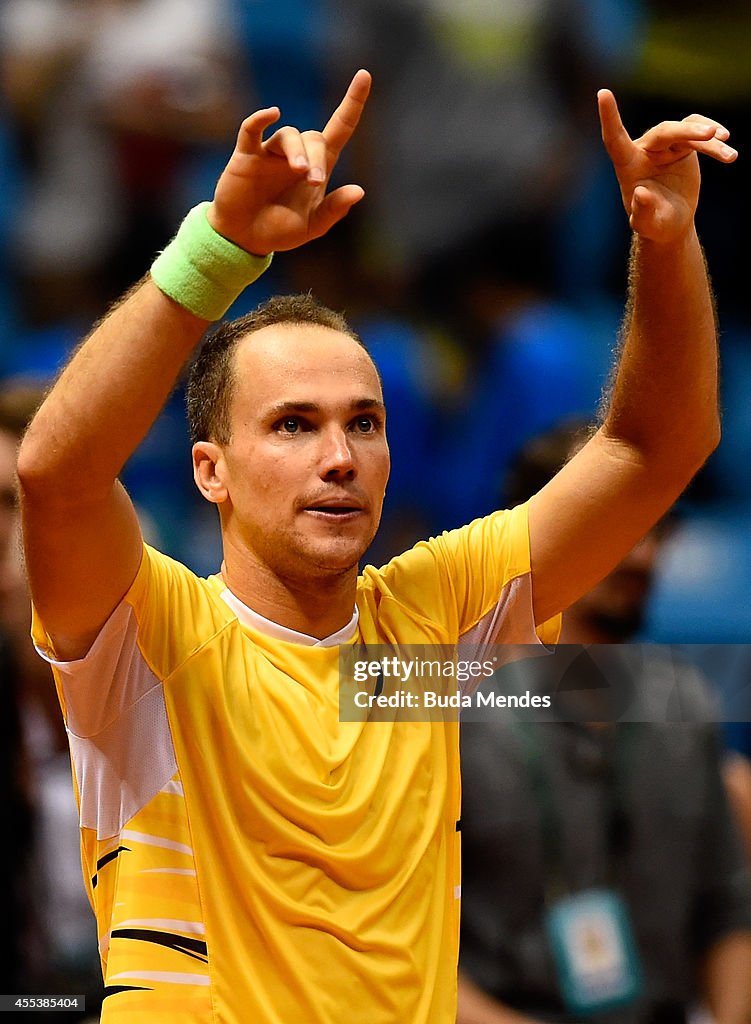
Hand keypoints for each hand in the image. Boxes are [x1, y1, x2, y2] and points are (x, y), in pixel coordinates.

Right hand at [207, 69, 370, 254]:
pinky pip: (252, 129)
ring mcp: (270, 153)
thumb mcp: (311, 226)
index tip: (365, 75)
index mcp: (317, 168)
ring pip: (289, 135)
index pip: (339, 128)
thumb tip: (359, 191)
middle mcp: (296, 155)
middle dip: (317, 157)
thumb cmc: (278, 230)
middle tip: (313, 181)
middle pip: (314, 138)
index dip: (353, 103)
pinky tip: (272, 114)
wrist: (244, 239)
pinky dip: (261, 119)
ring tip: (300, 171)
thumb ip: (333, 210)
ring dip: (297, 150)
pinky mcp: (246, 155)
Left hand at [598, 89, 737, 244]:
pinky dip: (714, 141)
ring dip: (709, 140)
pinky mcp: (683, 144)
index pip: (615, 139)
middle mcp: (645, 150)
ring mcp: (665, 145)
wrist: (671, 222)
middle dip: (687, 132)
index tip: (603, 93)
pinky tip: (728, 151)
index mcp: (628, 165)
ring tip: (730, 155)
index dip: (610, 117)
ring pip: (686, 130)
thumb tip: (641, 193)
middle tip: (712, 136)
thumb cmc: (654, 224)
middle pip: (664, 131)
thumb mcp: (647, 224)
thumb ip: (642, 210)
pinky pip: (699, 132)